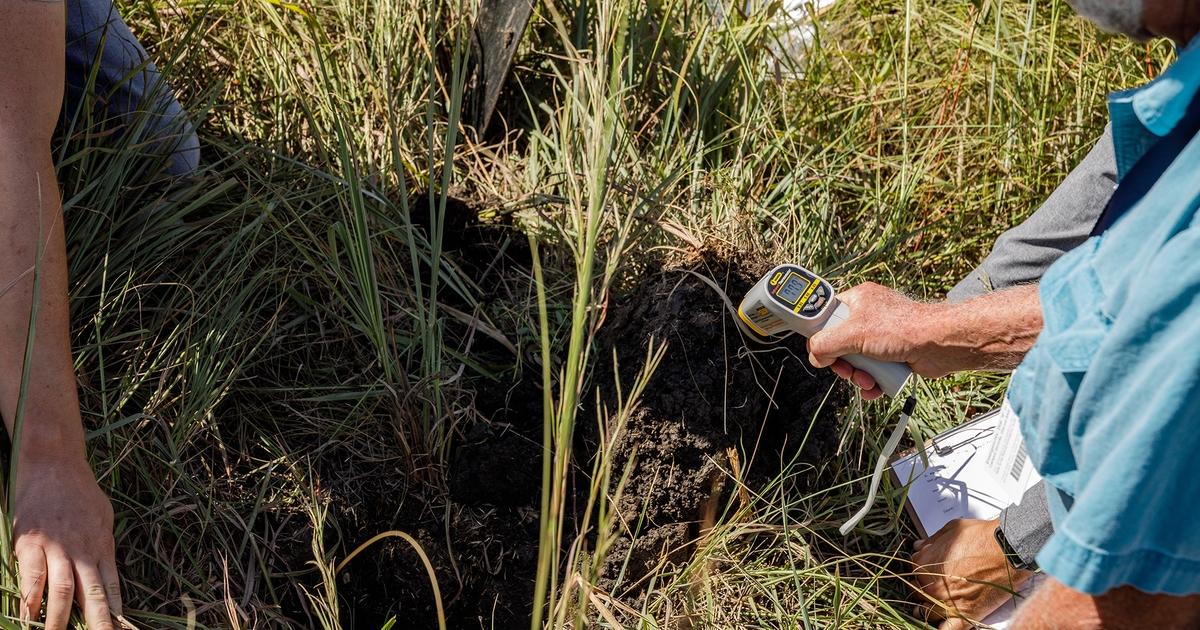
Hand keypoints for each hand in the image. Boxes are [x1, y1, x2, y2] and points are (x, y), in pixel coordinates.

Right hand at [13, 455, 120, 629]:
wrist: (54, 462)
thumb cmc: (79, 490)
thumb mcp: (103, 516)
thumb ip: (103, 545)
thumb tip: (106, 571)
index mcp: (103, 545)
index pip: (113, 587)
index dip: (116, 613)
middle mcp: (83, 550)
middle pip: (93, 595)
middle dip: (98, 624)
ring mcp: (57, 548)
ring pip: (64, 592)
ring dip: (61, 621)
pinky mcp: (31, 544)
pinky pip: (32, 578)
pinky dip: (31, 602)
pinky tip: (29, 620)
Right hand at [806, 283, 943, 399]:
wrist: (939, 345)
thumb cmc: (904, 329)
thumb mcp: (854, 334)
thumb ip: (826, 343)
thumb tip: (816, 356)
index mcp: (858, 300)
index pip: (827, 315)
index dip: (821, 334)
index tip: (820, 349)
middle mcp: (869, 316)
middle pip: (840, 343)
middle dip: (842, 362)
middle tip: (846, 369)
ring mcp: (881, 336)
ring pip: (856, 360)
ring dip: (857, 375)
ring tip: (866, 380)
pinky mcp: (892, 354)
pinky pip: (872, 370)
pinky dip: (871, 382)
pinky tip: (874, 387)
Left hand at [911, 518, 1031, 629]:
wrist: (1007, 550)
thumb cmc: (982, 537)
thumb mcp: (951, 530)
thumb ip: (931, 541)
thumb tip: (919, 546)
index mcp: (923, 564)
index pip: (912, 570)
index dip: (921, 568)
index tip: (930, 568)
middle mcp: (931, 585)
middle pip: (916, 591)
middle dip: (922, 587)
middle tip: (935, 584)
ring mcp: (946, 603)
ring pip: (924, 613)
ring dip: (926, 609)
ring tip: (935, 605)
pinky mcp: (964, 616)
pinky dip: (942, 628)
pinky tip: (942, 623)